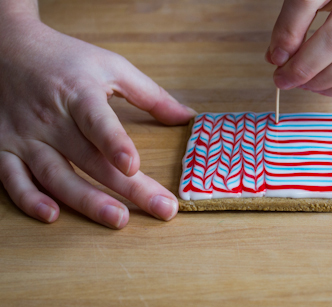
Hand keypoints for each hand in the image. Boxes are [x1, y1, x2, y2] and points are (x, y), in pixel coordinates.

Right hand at [0, 16, 195, 228]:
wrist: (8, 48)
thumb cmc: (66, 60)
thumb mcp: (111, 66)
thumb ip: (150, 94)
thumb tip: (187, 116)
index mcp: (80, 94)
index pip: (97, 121)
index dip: (114, 143)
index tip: (133, 166)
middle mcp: (51, 118)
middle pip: (90, 159)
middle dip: (127, 188)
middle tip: (161, 209)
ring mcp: (27, 136)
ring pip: (56, 175)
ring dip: (86, 201)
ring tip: (119, 219)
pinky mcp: (4, 147)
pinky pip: (13, 179)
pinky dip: (29, 199)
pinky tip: (53, 215)